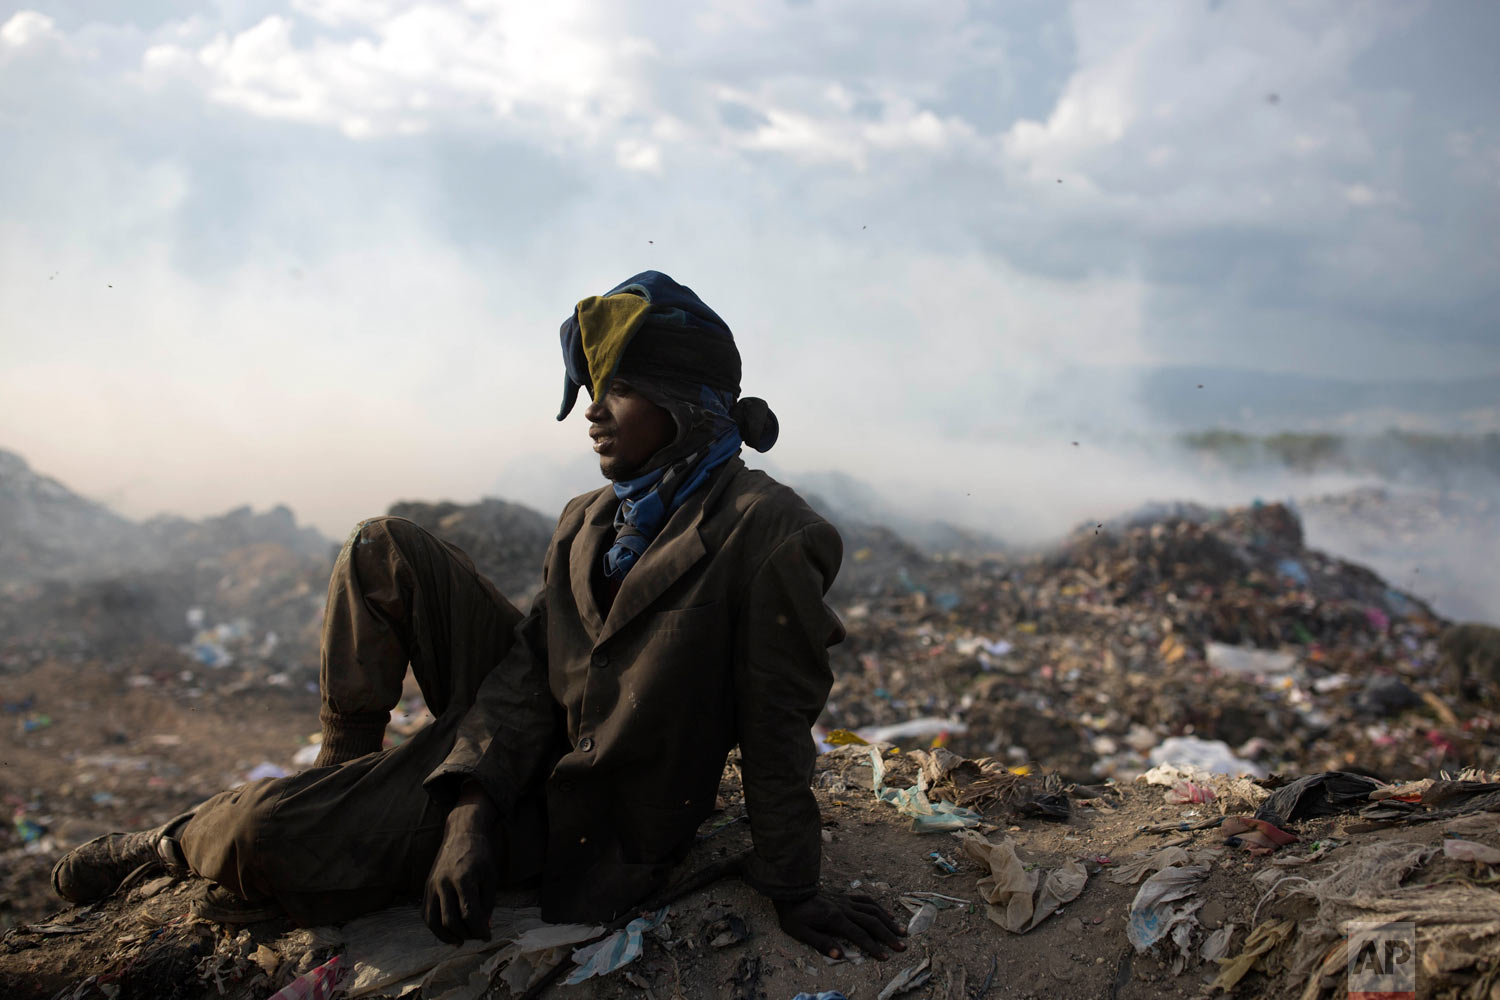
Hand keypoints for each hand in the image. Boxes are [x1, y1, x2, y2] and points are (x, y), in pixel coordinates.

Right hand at [423, 786, 499, 943]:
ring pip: (433, 921)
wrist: (462, 833)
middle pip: (450, 921)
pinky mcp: (426, 886)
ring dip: (447, 936)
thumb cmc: (481, 855)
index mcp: (464, 879)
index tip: (488, 936)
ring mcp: (432, 885)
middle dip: (466, 934)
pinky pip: (426, 913)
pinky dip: (435, 927)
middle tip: (477, 936)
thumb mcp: (491, 877)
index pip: (469, 914)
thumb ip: (488, 903)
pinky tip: (447, 932)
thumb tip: (484, 927)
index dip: (479, 930)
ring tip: (460, 940)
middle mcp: (444, 883)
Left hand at [774, 891, 906, 960]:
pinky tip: (888, 914)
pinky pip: (866, 900)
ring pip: (873, 910)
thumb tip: (839, 955)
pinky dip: (879, 907)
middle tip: (902, 947)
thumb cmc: (795, 916)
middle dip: (888, 935)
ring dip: (888, 921)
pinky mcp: (845, 897)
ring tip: (902, 931)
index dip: (873, 947)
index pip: (859, 935)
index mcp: (835, 919)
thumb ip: (821, 943)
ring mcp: (846, 901)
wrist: (791, 893)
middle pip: (872, 922)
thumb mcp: (802, 933)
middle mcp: (845, 909)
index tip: (885, 957)